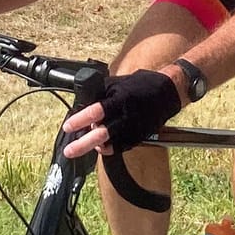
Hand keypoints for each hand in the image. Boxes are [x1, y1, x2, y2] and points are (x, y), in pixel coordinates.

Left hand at [63, 66, 182, 158]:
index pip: (97, 111)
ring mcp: (134, 129)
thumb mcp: (116, 83)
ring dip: (94, 147)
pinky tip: (99, 147)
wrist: (166, 92)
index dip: (80, 120)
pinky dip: (108, 149)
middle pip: (102, 133)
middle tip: (69, 151)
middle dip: (83, 144)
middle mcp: (127, 116)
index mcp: (121, 99)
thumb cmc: (140, 85)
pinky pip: (120, 147)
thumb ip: (100, 94)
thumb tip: (81, 104)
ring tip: (80, 148)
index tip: (68, 126)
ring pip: (111, 144)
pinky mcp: (139, 137)